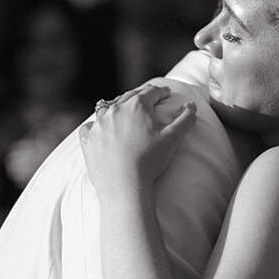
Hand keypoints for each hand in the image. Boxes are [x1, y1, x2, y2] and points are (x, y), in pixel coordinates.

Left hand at [79, 85, 196, 196]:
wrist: (124, 187)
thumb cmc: (150, 162)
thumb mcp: (173, 139)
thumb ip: (185, 119)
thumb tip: (191, 105)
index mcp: (137, 106)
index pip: (151, 92)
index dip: (161, 92)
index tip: (165, 93)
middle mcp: (115, 110)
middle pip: (129, 97)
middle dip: (140, 96)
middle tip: (147, 98)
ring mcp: (98, 124)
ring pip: (108, 108)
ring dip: (117, 107)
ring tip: (123, 111)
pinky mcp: (88, 139)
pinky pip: (90, 126)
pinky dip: (96, 125)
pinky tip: (100, 129)